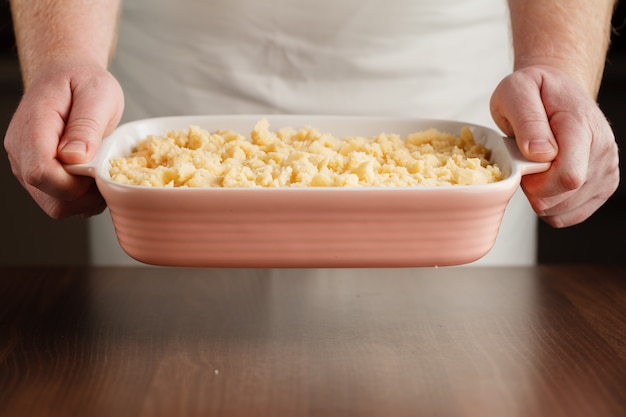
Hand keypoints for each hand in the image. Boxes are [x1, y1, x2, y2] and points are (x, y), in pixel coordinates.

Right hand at [3, 64, 123, 218]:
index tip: (98, 172)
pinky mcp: (36, 174)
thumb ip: (86, 125)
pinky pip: (58, 201)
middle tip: (107, 174)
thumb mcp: (97, 94)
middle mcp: (22, 150)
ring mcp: (26, 165)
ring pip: (54, 205)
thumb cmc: (83, 82)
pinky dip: (80, 199)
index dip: (73, 184)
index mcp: (34, 127)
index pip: (41, 173)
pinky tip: (93, 179)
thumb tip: (74, 157)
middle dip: (84, 196)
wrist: (66, 76)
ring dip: (84, 200)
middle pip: (49, 196)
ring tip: (101, 174)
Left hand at [490, 65, 618, 227]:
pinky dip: (549, 206)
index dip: (537, 182)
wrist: (559, 93)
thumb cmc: (535, 92)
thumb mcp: (516, 92)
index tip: (522, 164)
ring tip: (536, 168)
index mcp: (582, 127)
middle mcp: (602, 151)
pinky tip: (545, 182)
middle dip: (533, 189)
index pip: (569, 176)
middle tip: (525, 162)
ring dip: (540, 197)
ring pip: (563, 211)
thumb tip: (539, 153)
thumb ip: (526, 120)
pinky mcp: (602, 186)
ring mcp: (606, 171)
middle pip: (563, 197)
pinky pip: (567, 216)